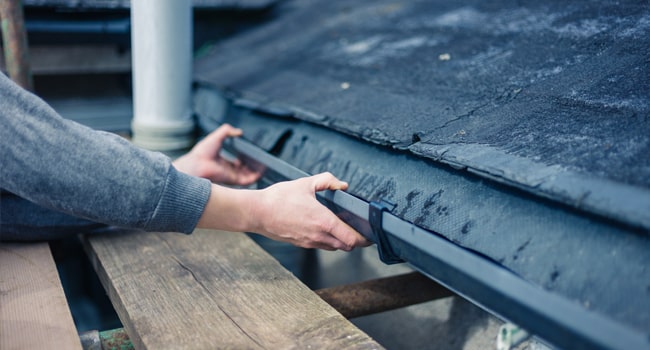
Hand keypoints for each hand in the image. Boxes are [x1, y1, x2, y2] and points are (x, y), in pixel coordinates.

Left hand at [173, 124, 260, 184]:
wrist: (197, 164)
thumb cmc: (202, 152)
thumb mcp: (217, 136)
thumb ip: (227, 131)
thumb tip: (238, 131)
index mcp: (222, 162)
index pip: (236, 163)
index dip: (244, 160)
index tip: (251, 155)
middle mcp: (227, 170)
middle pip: (243, 170)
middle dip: (252, 167)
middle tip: (260, 161)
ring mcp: (230, 176)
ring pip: (247, 176)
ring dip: (255, 172)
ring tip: (264, 166)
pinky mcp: (233, 180)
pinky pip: (247, 181)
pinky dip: (255, 177)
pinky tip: (260, 171)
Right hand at [252, 172, 371, 250]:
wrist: (257, 213)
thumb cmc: (279, 198)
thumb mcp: (305, 183)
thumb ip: (327, 181)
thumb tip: (342, 185)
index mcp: (323, 221)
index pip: (352, 239)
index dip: (364, 238)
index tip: (370, 233)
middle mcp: (318, 235)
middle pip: (346, 246)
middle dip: (356, 239)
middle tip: (359, 229)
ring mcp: (309, 242)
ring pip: (334, 247)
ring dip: (342, 241)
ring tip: (343, 228)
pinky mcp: (301, 244)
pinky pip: (321, 246)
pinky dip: (328, 240)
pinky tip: (324, 228)